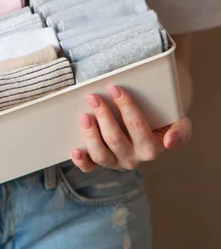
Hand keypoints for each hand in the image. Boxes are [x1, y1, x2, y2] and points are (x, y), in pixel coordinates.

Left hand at [71, 85, 191, 171]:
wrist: (149, 122)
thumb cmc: (160, 117)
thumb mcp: (178, 121)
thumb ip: (181, 131)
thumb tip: (169, 142)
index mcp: (151, 148)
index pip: (136, 125)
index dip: (125, 106)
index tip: (114, 89)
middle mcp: (133, 159)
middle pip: (115, 138)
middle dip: (103, 116)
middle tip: (93, 97)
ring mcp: (115, 162)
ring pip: (100, 153)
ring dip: (90, 135)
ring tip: (84, 115)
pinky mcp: (101, 163)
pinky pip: (89, 167)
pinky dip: (81, 160)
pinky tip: (75, 149)